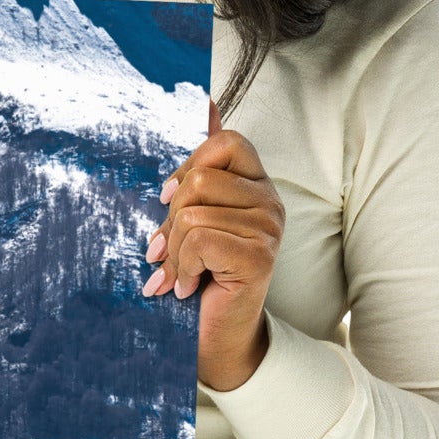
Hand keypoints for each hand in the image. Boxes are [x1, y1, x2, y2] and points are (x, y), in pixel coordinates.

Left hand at [141, 98, 283, 390]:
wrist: (214, 337)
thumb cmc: (200, 275)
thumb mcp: (191, 215)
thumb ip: (200, 165)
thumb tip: (205, 101)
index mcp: (255, 184)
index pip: (224, 141)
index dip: (187, 166)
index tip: (169, 200)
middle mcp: (270, 201)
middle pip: (200, 179)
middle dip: (171, 218)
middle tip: (168, 249)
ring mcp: (269, 228)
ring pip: (194, 212)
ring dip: (174, 250)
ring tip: (179, 273)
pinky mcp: (259, 256)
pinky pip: (200, 239)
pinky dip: (181, 267)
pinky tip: (187, 287)